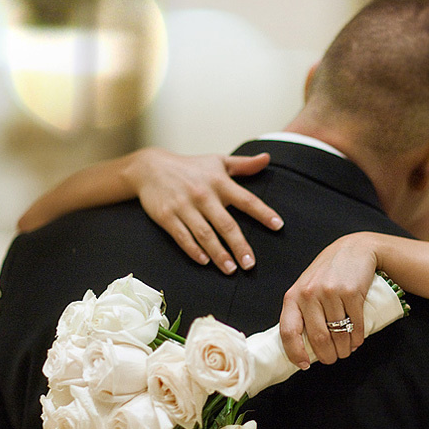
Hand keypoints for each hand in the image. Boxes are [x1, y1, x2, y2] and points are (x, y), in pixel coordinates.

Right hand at [125, 148, 281, 274]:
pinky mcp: (166, 216)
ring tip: (231, 270)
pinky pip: (182, 237)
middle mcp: (203, 195)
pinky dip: (193, 250)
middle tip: (250, 265)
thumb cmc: (191, 167)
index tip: (278, 226)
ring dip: (219, 254)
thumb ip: (244, 164)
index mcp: (219, 182)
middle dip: (239, 246)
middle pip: (226, 225)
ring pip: (205, 235)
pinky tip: (205, 262)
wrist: (149, 167)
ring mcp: (184, 207)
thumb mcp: (217, 161)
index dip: (263, 213)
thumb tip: (267, 158)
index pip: (246, 200)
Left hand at [280, 233, 377, 368]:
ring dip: (344, 349)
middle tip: (333, 359)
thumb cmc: (329, 272)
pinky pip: (355, 324)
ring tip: (346, 351)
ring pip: (338, 333)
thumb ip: (303, 310)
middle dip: (327, 355)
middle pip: (318, 337)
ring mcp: (331, 292)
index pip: (288, 331)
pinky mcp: (352, 292)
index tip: (304, 364)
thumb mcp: (308, 287)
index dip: (295, 352)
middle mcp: (309, 294)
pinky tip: (356, 341)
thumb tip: (304, 346)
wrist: (355, 249)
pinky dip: (356, 338)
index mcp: (293, 296)